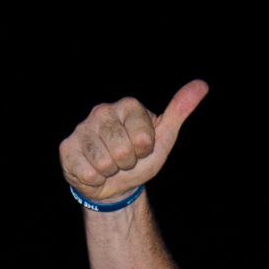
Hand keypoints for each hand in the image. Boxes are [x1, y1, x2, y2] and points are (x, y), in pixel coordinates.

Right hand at [61, 81, 207, 203]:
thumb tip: (202, 85)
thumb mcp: (164, 137)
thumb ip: (180, 111)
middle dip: (127, 163)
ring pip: (103, 163)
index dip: (144, 152)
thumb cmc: (140, 158)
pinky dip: (94, 179)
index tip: (141, 149)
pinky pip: (86, 172)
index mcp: (128, 106)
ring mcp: (82, 129)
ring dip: (111, 173)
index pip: (142, 139)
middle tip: (125, 160)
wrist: (115, 182)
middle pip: (121, 150)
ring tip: (110, 165)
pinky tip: (94, 170)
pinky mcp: (67, 148)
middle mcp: (102, 111)